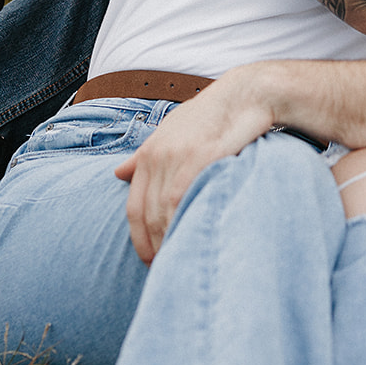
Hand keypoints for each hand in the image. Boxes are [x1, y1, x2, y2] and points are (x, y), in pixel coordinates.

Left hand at [115, 72, 273, 262]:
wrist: (247, 95)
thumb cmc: (212, 115)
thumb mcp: (172, 130)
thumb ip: (144, 156)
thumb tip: (118, 173)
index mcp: (148, 153)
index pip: (134, 208)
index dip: (140, 239)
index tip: (151, 260)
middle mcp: (158, 156)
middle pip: (148, 215)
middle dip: (156, 247)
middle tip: (168, 270)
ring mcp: (179, 156)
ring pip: (164, 212)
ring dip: (170, 241)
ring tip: (181, 262)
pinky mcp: (202, 157)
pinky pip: (184, 199)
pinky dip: (184, 223)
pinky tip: (192, 239)